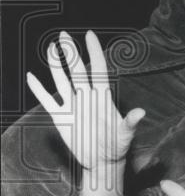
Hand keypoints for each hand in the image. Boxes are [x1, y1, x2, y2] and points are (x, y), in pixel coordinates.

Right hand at [26, 31, 144, 173]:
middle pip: (77, 70)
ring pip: (61, 81)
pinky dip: (38, 89)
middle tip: (63, 34)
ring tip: (49, 49)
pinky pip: (47, 100)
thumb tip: (141, 113)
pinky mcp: (61, 117)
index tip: (89, 34)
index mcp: (103, 97)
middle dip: (70, 52)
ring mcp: (73, 106)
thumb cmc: (117, 145)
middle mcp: (86, 97)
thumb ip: (130, 122)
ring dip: (55, 66)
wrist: (102, 161)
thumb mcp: (125, 134)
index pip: (98, 69)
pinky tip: (32, 77)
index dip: (94, 51)